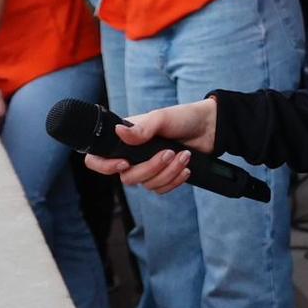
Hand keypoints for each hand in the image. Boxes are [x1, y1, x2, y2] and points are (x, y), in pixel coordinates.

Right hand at [83, 99, 218, 192]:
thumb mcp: (161, 117)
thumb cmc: (183, 117)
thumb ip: (141, 128)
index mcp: (125, 140)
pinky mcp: (164, 176)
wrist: (209, 127)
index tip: (124, 164)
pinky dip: (175, 181)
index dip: (104, 166)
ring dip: (168, 173)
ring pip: (147, 185)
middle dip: (151, 168)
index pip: (98, 159)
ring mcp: (148, 168)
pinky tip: (186, 169)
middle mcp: (133, 156)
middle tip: (169, 153)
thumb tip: (118, 131)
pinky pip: (161, 189)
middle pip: (128, 177)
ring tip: (184, 156)